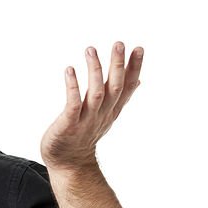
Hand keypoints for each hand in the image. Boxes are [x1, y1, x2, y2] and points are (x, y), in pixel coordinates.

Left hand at [40, 43, 143, 171]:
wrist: (68, 164)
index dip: (134, 69)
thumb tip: (138, 82)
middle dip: (117, 66)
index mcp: (111, 110)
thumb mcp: (106, 115)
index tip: (139, 48)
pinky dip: (72, 87)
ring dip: (95, 71)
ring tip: (91, 49)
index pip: (127, 88)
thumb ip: (120, 98)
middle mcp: (101, 114)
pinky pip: (72, 104)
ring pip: (96, 94)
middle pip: (114, 88)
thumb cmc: (84, 135)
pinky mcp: (69, 125)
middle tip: (119, 44)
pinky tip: (69, 70)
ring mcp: (86, 120)